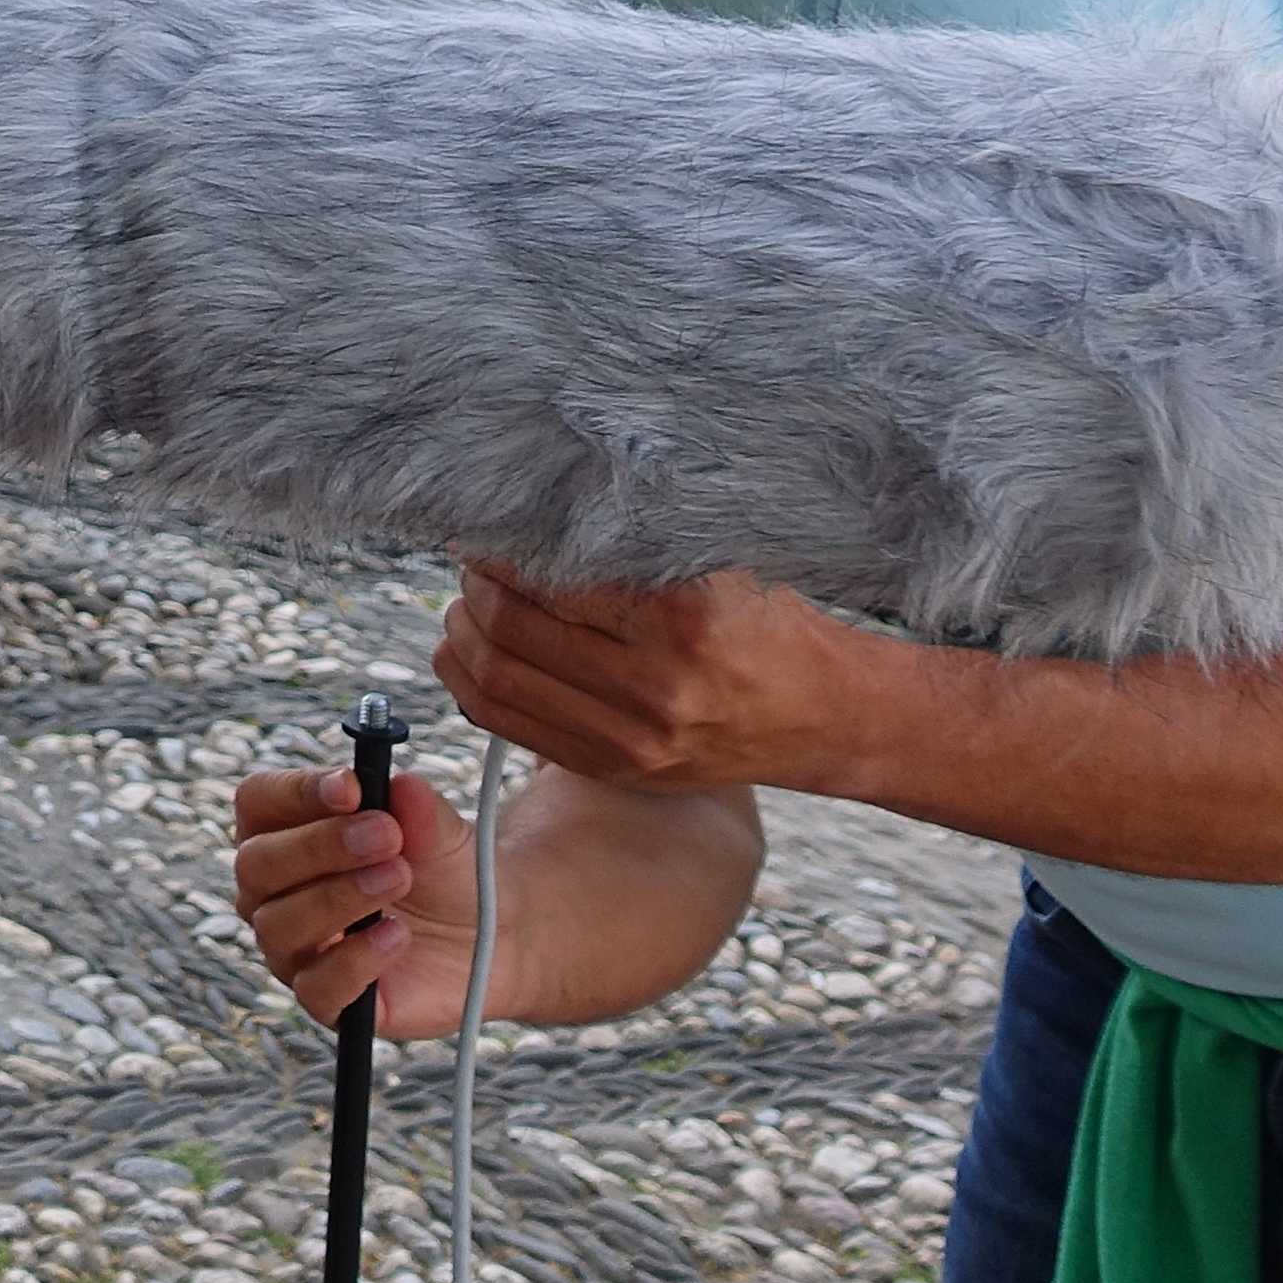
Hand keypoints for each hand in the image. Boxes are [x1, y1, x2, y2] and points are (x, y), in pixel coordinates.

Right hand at [229, 761, 478, 1037]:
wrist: (492, 932)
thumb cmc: (444, 870)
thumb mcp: (442, 831)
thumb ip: (420, 808)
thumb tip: (402, 785)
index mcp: (284, 831)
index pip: (257, 801)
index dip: (296, 792)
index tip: (351, 787)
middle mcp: (273, 891)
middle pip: (257, 864)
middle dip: (320, 845)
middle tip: (386, 835)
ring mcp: (293, 948)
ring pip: (279, 925)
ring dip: (340, 897)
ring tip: (400, 877)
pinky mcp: (326, 1000)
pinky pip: (315, 988)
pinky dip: (355, 960)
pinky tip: (397, 935)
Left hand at [435, 565, 874, 792]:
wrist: (821, 715)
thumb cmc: (765, 625)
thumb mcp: (715, 567)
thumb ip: (632, 545)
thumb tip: (531, 513)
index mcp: (680, 619)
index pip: (549, 577)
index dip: (500, 551)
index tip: (487, 531)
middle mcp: (653, 685)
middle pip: (511, 629)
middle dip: (474, 589)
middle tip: (472, 565)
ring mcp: (629, 739)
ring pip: (497, 680)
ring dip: (462, 634)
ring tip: (468, 605)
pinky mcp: (613, 769)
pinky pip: (507, 726)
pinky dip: (468, 684)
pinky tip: (468, 653)